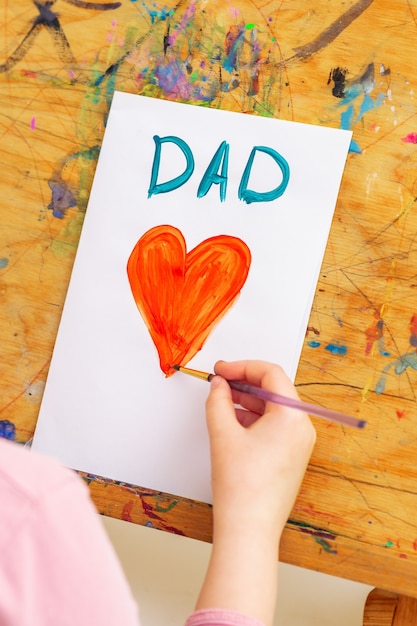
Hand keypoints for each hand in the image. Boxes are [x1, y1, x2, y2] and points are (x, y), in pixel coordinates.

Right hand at [195, 360, 315, 625]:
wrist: (249, 530)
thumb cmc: (240, 485)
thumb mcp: (223, 433)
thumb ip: (218, 400)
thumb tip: (219, 384)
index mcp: (292, 415)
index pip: (271, 374)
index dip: (242, 367)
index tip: (221, 370)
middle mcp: (302, 427)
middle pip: (275, 390)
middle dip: (245, 382)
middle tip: (219, 382)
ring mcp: (300, 443)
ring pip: (274, 408)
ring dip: (248, 400)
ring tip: (221, 401)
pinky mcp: (293, 457)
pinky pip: (276, 426)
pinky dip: (255, 418)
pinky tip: (232, 421)